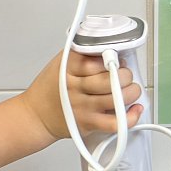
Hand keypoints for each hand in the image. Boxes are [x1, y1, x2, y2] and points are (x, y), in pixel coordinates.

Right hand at [27, 51, 143, 141]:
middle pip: (111, 79)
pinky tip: (134, 109)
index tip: (114, 58)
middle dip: (126, 74)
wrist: (36, 115)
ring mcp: (83, 107)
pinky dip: (130, 117)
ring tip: (130, 89)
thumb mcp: (60, 63)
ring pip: (118, 98)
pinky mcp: (89, 123)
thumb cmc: (50, 89)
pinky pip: (116, 122)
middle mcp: (75, 87)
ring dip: (132, 92)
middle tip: (124, 74)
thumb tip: (109, 47)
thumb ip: (81, 54)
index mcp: (68, 68)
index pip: (98, 59)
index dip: (112, 57)